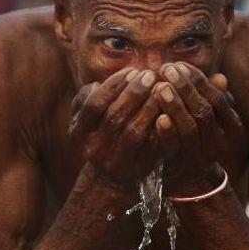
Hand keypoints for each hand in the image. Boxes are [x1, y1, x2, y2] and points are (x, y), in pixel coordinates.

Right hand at [70, 68, 161, 187]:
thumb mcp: (84, 120)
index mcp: (79, 133)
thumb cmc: (100, 136)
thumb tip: (95, 85)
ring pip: (134, 132)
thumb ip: (85, 99)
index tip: (131, 71)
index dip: (113, 86)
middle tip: (150, 75)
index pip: (94, 105)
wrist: (109, 178)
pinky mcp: (137, 169)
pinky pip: (151, 146)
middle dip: (134, 93)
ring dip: (149, 108)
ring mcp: (115, 161)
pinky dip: (161, 127)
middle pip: (114, 117)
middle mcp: (94, 149)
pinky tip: (170, 109)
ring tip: (162, 88)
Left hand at [153, 62, 243, 195]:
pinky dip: (166, 132)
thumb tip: (220, 77)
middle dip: (185, 88)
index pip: (216, 98)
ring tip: (160, 87)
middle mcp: (217, 142)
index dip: (198, 80)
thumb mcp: (211, 122)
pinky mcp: (178, 166)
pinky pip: (173, 148)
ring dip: (175, 106)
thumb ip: (212, 99)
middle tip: (167, 69)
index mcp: (230, 128)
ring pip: (190, 128)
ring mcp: (198, 156)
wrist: (191, 182)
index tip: (180, 65)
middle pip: (203, 111)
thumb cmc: (199, 142)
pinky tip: (158, 117)